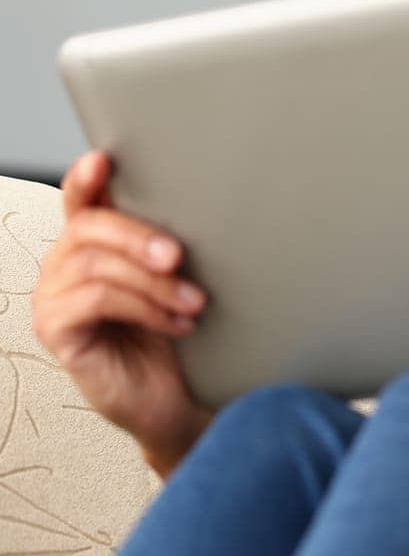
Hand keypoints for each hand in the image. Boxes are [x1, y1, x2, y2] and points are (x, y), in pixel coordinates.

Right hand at [32, 151, 214, 473]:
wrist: (179, 396)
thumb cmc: (178, 331)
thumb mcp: (181, 278)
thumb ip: (173, 241)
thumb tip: (207, 201)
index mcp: (95, 241)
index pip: (82, 198)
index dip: (86, 177)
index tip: (103, 159)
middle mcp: (65, 263)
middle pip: (90, 227)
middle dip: (139, 236)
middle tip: (179, 257)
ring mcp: (53, 297)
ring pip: (96, 265)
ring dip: (153, 282)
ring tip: (194, 302)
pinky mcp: (55, 331)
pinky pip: (94, 301)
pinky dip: (143, 307)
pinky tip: (176, 323)